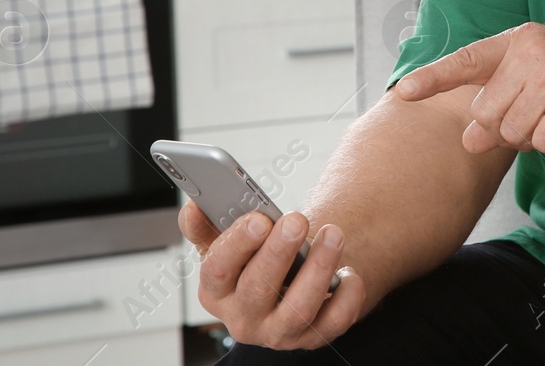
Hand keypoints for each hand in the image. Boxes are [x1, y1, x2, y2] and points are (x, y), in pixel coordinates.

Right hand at [179, 201, 365, 350]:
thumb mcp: (222, 241)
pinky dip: (347, 297)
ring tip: (332, 234)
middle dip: (279, 252)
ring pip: (298, 309)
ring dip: (318, 269)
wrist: (286, 282)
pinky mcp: (312, 337)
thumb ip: (205, 222)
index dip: (237, 244)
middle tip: (297, 220)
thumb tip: (195, 207)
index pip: (217, 271)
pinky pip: (334, 322)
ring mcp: (278, 332)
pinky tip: (349, 271)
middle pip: (257, 289)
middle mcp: (243, 318)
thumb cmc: (252, 258)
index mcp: (216, 291)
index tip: (258, 219)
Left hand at [394, 22, 544, 152]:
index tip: (403, 92)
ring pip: (513, 132)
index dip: (433, 77)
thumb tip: (467, 140)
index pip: (467, 60)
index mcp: (519, 41)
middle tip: (538, 117)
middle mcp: (530, 53)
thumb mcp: (543, 75)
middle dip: (505, 129)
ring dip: (534, 137)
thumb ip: (503, 101)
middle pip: (487, 114)